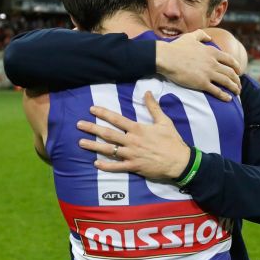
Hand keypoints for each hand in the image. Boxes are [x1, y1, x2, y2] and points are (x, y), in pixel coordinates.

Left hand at [76, 91, 190, 179]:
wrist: (180, 162)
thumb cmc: (172, 141)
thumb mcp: (164, 121)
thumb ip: (153, 107)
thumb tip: (147, 92)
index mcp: (138, 129)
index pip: (117, 119)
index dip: (103, 113)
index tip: (92, 109)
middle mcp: (132, 141)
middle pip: (108, 134)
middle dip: (92, 128)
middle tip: (79, 125)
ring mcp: (131, 155)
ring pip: (109, 150)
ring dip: (94, 146)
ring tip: (80, 143)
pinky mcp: (134, 167)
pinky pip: (117, 167)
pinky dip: (106, 166)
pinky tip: (95, 164)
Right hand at [156, 29, 240, 101]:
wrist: (167, 57)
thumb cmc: (177, 47)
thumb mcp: (191, 37)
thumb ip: (201, 35)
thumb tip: (209, 37)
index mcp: (212, 52)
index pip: (230, 60)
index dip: (236, 66)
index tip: (239, 71)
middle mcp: (213, 62)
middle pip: (231, 72)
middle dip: (237, 80)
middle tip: (239, 85)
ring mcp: (208, 73)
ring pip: (227, 82)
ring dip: (234, 88)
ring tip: (237, 92)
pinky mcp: (202, 83)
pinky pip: (217, 91)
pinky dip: (224, 95)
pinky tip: (228, 99)